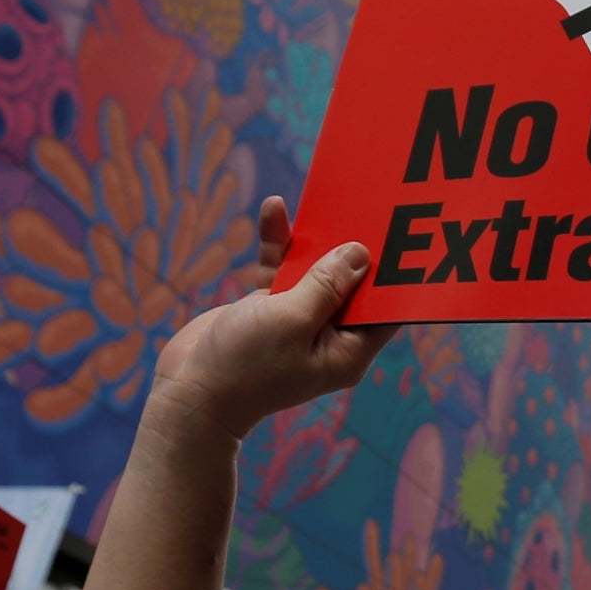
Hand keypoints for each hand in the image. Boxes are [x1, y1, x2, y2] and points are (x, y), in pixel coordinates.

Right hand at [147, 197, 396, 445]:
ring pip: (314, 271)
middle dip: (351, 246)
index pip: (384, 310)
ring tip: (320, 198)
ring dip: (310, 239)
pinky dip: (277, 245)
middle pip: (351, 284)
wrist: (190, 391)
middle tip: (365, 201)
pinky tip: (274, 211)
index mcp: (347, 352)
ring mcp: (299, 321)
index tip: (400, 234)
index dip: (393, 275)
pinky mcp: (270, 308)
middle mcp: (329, 336)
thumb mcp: (292, 319)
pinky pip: (281, 269)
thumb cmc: (245, 365)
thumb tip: (360, 254)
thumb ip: (327, 285)